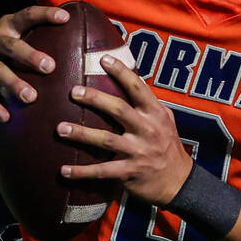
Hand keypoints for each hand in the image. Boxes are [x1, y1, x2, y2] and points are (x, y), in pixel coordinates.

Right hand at [0, 5, 68, 121]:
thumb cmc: (8, 48)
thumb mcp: (19, 34)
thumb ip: (43, 35)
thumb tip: (84, 42)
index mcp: (8, 26)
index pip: (27, 16)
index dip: (45, 15)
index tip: (65, 18)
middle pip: (11, 46)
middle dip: (29, 55)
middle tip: (50, 67)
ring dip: (14, 84)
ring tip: (31, 97)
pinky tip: (7, 117)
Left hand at [58, 55, 194, 205]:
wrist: (179, 182)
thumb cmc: (168, 146)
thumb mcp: (165, 120)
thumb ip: (148, 103)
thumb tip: (130, 78)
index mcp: (156, 113)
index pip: (138, 88)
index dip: (121, 72)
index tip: (103, 59)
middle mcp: (147, 130)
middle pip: (119, 109)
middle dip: (95, 99)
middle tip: (74, 91)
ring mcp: (138, 151)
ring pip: (106, 140)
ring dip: (82, 134)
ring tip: (60, 128)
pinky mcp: (130, 172)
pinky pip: (102, 171)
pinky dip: (82, 171)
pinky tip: (64, 170)